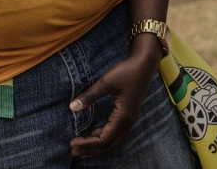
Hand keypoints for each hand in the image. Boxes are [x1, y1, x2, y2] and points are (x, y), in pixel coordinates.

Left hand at [68, 35, 161, 156]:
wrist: (144, 65)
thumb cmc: (126, 72)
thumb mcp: (106, 82)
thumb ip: (89, 95)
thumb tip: (72, 108)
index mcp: (123, 117)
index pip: (103, 138)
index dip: (87, 143)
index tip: (72, 142)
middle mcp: (128, 122)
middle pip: (109, 145)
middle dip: (91, 150)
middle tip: (74, 151)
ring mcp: (130, 119)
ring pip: (114, 141)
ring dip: (98, 146)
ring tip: (82, 146)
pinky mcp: (128, 115)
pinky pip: (116, 133)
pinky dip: (104, 137)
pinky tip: (94, 133)